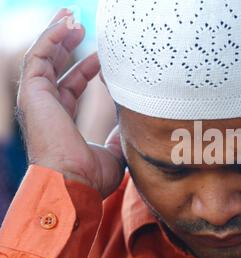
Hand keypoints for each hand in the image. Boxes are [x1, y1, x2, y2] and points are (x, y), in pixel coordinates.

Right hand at [17, 9, 124, 197]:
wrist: (74, 182)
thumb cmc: (92, 176)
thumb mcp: (114, 151)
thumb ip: (119, 136)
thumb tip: (132, 125)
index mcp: (62, 120)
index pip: (71, 87)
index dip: (85, 69)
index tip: (102, 57)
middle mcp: (48, 107)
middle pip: (54, 67)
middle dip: (66, 44)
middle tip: (80, 25)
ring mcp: (38, 99)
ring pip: (44, 57)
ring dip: (57, 35)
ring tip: (72, 16)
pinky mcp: (33, 92)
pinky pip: (39, 56)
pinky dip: (50, 37)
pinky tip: (65, 24)